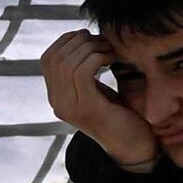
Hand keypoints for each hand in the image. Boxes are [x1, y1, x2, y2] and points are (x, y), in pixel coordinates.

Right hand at [41, 30, 160, 170]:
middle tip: (103, 41)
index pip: (48, 59)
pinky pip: (82, 72)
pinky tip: (112, 59)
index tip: (90, 37)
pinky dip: (97, 57)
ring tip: (110, 49)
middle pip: (56, 58)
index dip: (67, 40)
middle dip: (80, 41)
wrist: (134, 146)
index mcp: (57, 96)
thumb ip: (84, 70)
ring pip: (68, 63)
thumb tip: (83, 37)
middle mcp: (58, 103)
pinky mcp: (87, 109)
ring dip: (91, 48)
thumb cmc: (120, 113)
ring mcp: (70, 108)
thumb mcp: (96, 88)